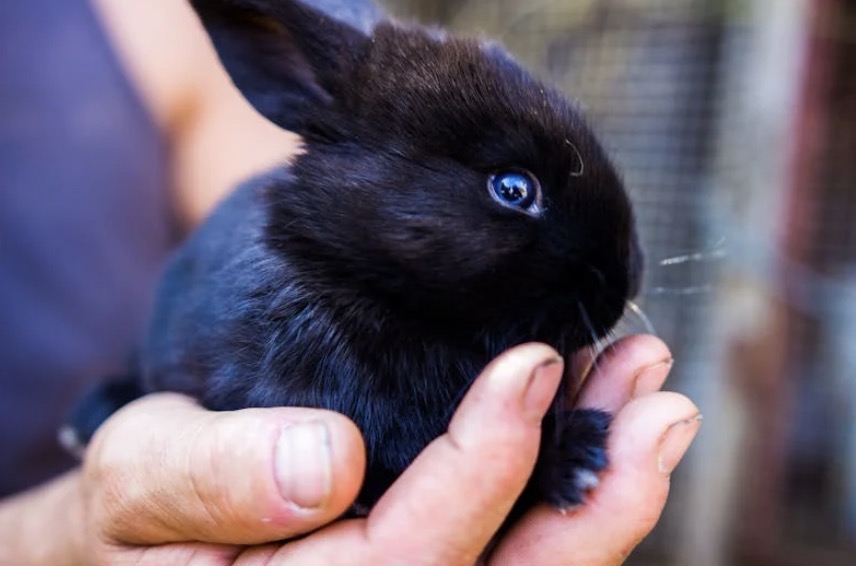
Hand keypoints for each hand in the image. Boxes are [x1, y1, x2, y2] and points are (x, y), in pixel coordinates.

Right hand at [0, 336, 697, 564]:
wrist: (136, 543)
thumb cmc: (128, 515)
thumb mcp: (136, 479)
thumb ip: (207, 479)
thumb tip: (323, 463)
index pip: (410, 560)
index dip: (483, 469)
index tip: (532, 366)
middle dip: (596, 496)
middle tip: (659, 401)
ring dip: (603, 483)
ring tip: (652, 398)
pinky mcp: (430, 563)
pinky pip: (517, 545)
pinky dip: (570, 484)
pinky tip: (602, 420)